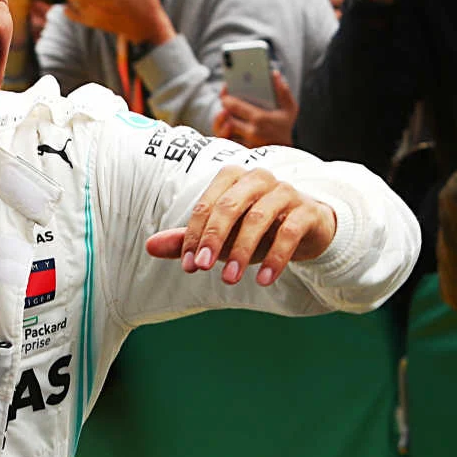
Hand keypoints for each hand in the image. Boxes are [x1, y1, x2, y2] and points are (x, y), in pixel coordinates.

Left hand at [144, 164, 339, 285]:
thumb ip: (188, 240)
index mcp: (231, 178)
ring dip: (241, 251)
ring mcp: (285, 191)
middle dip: (213, 238)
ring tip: (230, 279)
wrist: (307, 229)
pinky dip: (275, 257)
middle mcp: (257, 178)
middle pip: (229, 206)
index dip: (194, 236)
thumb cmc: (255, 229)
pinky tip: (265, 279)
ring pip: (258, 218)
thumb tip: (149, 247)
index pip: (206, 206)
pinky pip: (289, 232)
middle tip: (202, 268)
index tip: (189, 266)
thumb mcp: (221, 236)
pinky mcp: (307, 210)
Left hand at [213, 70, 297, 148]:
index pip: (235, 106)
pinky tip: (225, 127)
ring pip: (224, 131)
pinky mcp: (242, 152)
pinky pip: (226, 142)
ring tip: (223, 115)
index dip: (226, 99)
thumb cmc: (285, 127)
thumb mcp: (290, 108)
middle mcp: (251, 131)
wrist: (286, 152)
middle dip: (223, 110)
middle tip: (224, 105)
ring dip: (221, 123)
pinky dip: (224, 134)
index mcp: (260, 118)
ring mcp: (245, 143)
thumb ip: (283, 91)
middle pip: (227, 118)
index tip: (224, 96)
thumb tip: (274, 74)